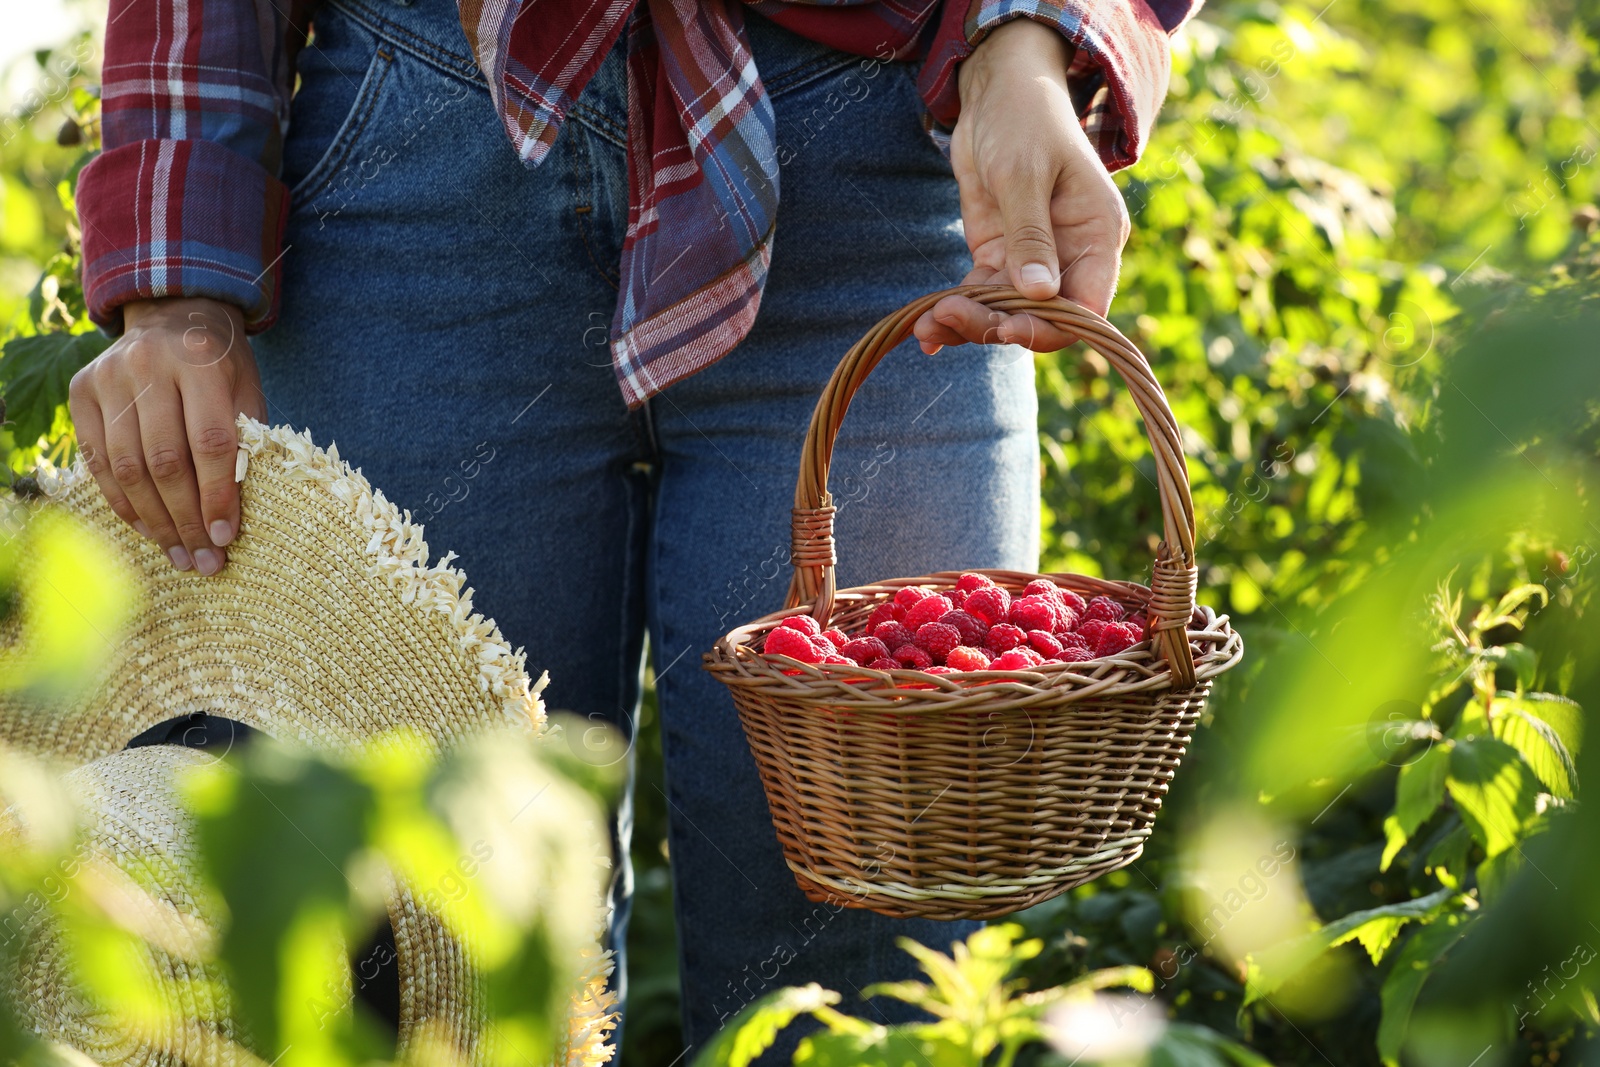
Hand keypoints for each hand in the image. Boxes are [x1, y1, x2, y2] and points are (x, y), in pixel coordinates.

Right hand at [69, 297, 265, 574]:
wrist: (173, 314)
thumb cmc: (221, 364)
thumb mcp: (246, 390)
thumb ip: (245, 441)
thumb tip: (232, 517)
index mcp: (200, 362)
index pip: (210, 442)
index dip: (218, 495)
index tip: (226, 538)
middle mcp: (149, 366)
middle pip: (166, 461)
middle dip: (186, 520)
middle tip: (204, 561)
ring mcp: (107, 378)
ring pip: (129, 467)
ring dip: (155, 521)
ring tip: (178, 555)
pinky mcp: (81, 392)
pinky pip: (99, 462)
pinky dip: (123, 502)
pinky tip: (148, 530)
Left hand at [914, 18, 1129, 353]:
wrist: (995, 93)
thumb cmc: (1023, 120)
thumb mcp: (1024, 175)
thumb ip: (1031, 235)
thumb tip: (1039, 295)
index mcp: (1096, 236)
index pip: (1086, 308)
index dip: (1049, 328)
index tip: (1006, 328)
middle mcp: (1070, 256)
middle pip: (1041, 318)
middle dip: (996, 326)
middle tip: (948, 316)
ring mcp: (1032, 259)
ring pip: (1006, 313)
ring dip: (968, 324)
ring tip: (926, 326)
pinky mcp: (998, 256)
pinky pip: (981, 296)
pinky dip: (955, 312)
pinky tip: (924, 330)